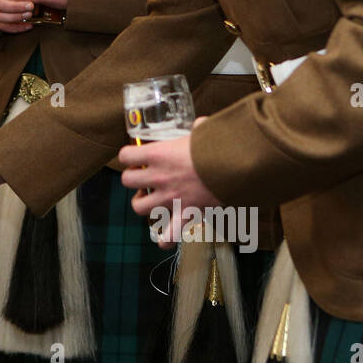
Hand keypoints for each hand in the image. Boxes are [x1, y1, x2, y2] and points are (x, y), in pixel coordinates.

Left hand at [117, 118, 220, 246]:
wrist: (237, 167)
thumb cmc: (219, 146)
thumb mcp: (203, 130)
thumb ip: (197, 128)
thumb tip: (202, 125)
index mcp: (158, 154)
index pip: (125, 155)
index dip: (129, 155)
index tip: (137, 156)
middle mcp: (159, 177)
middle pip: (126, 181)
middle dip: (133, 178)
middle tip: (144, 176)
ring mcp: (170, 198)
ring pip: (139, 207)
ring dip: (143, 203)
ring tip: (151, 199)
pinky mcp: (185, 214)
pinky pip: (168, 235)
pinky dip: (166, 238)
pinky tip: (165, 236)